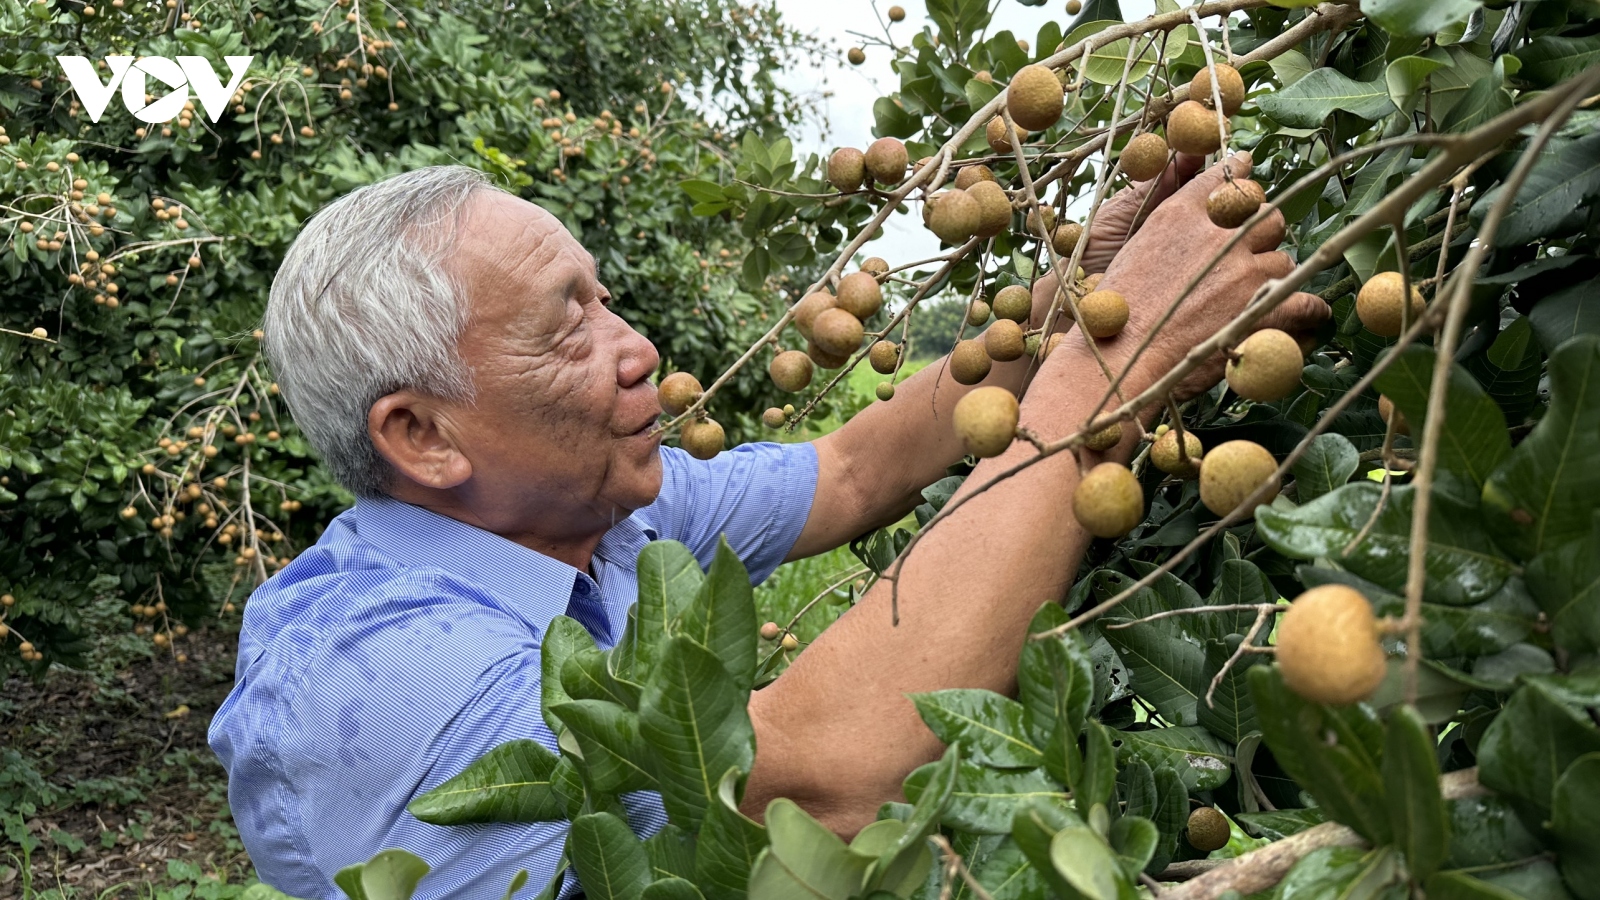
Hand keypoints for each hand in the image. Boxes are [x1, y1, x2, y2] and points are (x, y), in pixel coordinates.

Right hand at [1095, 152, 1329, 400]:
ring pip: (1283, 262)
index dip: (1241, 181)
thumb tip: (1188, 217)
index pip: (1225, 181)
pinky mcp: (1264, 307)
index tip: (1248, 175)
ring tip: (1262, 298)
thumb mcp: (1129, 252)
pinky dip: (1309, 314)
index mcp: (1180, 216)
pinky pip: (1307, 303)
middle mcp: (1217, 235)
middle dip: (1264, 235)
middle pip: (1266, 217)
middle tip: (1252, 257)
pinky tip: (1307, 319)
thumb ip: (1165, 228)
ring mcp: (1244, 270)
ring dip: (1274, 279)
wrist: (1120, 359)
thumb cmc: (1115, 315)